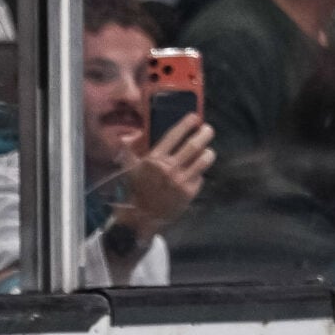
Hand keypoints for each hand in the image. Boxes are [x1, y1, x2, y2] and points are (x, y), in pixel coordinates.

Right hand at [114, 112, 214, 241]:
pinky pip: (200, 177)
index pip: (174, 135)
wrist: (141, 218)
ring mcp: (180, 181)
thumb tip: (126, 136)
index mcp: (154, 159)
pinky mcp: (189, 193)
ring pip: (203, 160)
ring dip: (208, 153)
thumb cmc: (136, 191)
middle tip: (208, 130)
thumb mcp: (129, 169)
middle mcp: (169, 168)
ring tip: (207, 151)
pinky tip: (196, 173)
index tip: (195, 117)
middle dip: (205, 134)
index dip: (187, 124)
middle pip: (194, 145)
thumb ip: (128, 151)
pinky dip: (199, 174)